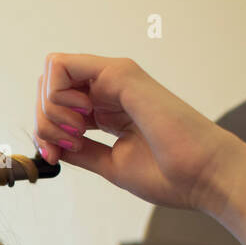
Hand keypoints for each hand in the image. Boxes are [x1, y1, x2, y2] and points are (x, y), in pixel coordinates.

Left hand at [33, 53, 245, 218]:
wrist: (204, 176)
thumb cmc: (169, 174)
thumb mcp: (110, 164)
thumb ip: (81, 152)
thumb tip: (52, 146)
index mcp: (109, 108)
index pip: (56, 103)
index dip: (44, 129)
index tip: (56, 156)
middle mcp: (111, 88)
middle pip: (48, 86)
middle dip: (42, 120)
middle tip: (61, 147)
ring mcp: (116, 78)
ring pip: (51, 73)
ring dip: (47, 110)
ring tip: (74, 136)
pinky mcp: (120, 74)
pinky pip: (61, 68)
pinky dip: (55, 99)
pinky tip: (79, 124)